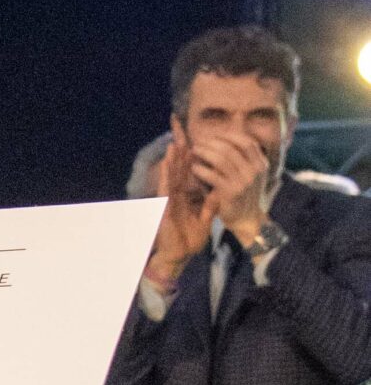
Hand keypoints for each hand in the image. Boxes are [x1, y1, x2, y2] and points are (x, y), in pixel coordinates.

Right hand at [146, 125, 212, 283]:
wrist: (178, 257)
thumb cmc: (188, 240)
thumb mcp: (205, 219)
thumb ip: (210, 204)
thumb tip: (220, 189)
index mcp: (185, 195)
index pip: (189, 170)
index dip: (191, 153)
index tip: (194, 136)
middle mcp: (175, 194)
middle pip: (178, 167)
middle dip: (180, 147)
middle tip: (180, 127)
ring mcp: (168, 200)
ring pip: (172, 174)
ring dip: (173, 158)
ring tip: (176, 140)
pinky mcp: (164, 208)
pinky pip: (167, 188)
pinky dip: (167, 174)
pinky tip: (169, 162)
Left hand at [187, 125, 272, 245]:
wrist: (247, 220)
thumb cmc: (245, 195)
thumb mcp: (252, 175)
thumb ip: (245, 159)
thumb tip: (230, 138)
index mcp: (261, 164)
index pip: (246, 142)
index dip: (230, 136)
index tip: (215, 135)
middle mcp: (254, 170)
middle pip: (231, 147)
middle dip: (212, 142)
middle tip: (199, 141)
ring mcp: (243, 181)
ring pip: (221, 159)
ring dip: (205, 152)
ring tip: (194, 151)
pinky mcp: (230, 192)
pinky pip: (213, 175)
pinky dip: (201, 170)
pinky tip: (194, 168)